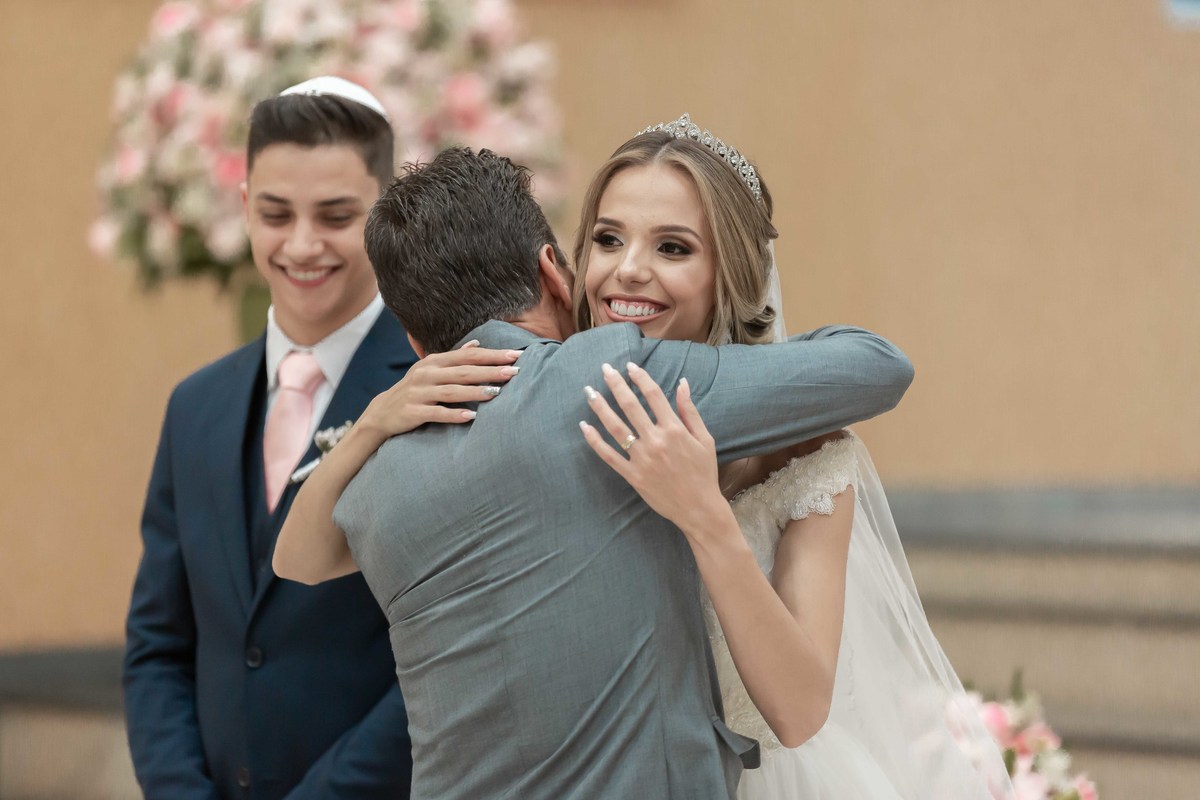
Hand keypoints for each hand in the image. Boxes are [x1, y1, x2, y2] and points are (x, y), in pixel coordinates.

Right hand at [359, 341, 520, 436]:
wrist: (382, 413)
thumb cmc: (415, 390)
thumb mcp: (431, 370)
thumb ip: (454, 358)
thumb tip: (478, 344)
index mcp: (434, 361)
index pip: (468, 355)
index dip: (492, 355)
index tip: (515, 355)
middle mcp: (426, 374)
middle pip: (463, 371)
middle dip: (490, 371)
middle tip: (514, 372)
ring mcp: (418, 393)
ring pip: (451, 391)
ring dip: (475, 392)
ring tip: (497, 393)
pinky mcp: (412, 412)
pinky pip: (435, 413)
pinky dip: (453, 414)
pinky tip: (470, 417)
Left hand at [579, 362, 728, 533]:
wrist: (699, 508)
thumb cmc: (704, 472)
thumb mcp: (704, 439)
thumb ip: (690, 411)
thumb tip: (682, 383)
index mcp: (674, 429)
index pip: (653, 395)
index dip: (640, 378)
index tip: (629, 366)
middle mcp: (656, 441)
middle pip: (630, 406)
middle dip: (615, 385)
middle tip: (604, 369)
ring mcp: (642, 458)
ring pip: (615, 428)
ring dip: (600, 408)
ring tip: (589, 392)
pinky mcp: (632, 475)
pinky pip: (609, 456)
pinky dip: (595, 441)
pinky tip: (584, 426)